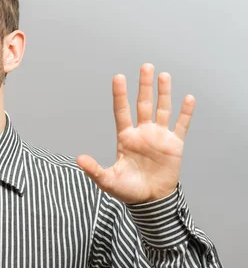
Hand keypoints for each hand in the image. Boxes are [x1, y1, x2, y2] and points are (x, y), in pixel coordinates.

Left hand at [76, 63, 194, 204]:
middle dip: (144, 86)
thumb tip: (79, 159)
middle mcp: (142, 132)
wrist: (150, 201)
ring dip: (163, 93)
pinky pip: (181, 125)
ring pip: (162, 109)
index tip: (118, 77)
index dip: (120, 95)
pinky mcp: (174, 145)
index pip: (122, 111)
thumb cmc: (128, 190)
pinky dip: (185, 113)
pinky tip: (187, 98)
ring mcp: (159, 137)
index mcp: (125, 138)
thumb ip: (94, 169)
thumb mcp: (108, 180)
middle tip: (145, 66)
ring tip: (163, 75)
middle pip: (143, 104)